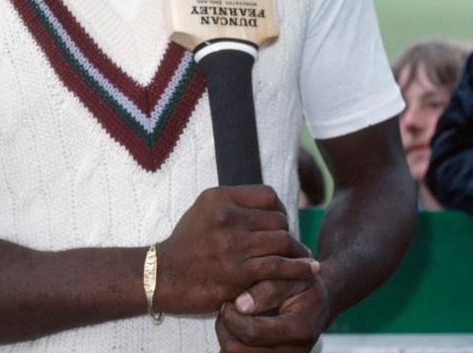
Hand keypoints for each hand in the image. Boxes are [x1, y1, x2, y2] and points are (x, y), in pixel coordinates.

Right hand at [156, 186, 318, 314]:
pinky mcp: (238, 271)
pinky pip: (280, 266)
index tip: (279, 224)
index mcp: (218, 198)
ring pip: (283, 241)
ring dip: (297, 252)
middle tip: (290, 247)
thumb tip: (267, 207)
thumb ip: (231, 206)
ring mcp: (232, 244)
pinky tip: (311, 270)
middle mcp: (226, 217)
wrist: (161, 276)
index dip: (279, 209)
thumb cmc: (185, 246)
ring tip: (304, 259)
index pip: (266, 195)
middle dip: (287, 233)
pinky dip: (300, 269)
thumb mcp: (202, 212)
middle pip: (278, 219)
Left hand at [215, 276, 330, 351]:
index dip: (232, 317)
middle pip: (238, 351)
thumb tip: (241, 305)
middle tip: (228, 307)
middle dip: (226, 327)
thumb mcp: (293, 277)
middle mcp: (293, 352)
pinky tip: (238, 325)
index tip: (230, 301)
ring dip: (227, 336)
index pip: (252, 333)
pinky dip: (233, 342)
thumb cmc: (303, 285)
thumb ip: (269, 288)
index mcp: (299, 330)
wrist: (317, 303)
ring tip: (233, 316)